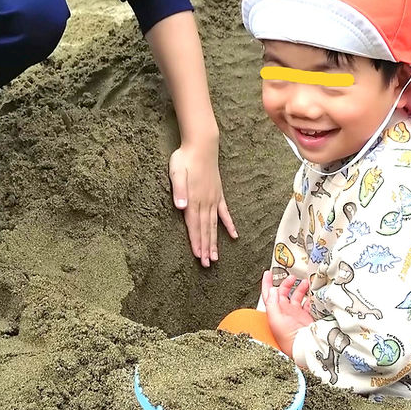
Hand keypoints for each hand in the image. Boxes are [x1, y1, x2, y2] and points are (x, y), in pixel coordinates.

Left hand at [168, 140, 237, 267]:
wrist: (201, 145)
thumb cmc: (185, 158)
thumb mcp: (176, 172)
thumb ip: (179, 190)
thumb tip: (181, 206)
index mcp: (193, 199)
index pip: (194, 225)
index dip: (196, 242)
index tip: (199, 257)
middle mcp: (205, 202)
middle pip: (205, 229)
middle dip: (206, 247)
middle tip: (207, 264)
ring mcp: (213, 199)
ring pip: (214, 225)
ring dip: (214, 241)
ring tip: (216, 257)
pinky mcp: (218, 194)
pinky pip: (224, 213)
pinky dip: (229, 225)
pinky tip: (234, 235)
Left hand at [261, 271, 312, 355]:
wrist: (303, 347)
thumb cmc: (287, 338)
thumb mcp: (276, 320)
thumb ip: (272, 304)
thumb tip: (272, 289)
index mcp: (275, 311)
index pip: (268, 294)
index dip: (267, 283)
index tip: (268, 273)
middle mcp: (284, 311)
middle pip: (283, 293)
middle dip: (286, 283)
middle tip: (292, 277)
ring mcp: (295, 314)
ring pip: (296, 296)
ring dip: (300, 288)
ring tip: (305, 282)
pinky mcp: (306, 316)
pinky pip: (307, 304)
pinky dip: (310, 298)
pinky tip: (312, 294)